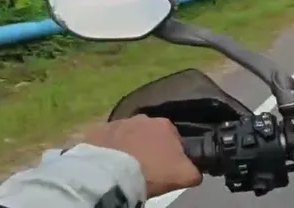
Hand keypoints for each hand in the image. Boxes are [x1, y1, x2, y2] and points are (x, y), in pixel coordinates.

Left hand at [83, 115, 202, 197]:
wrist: (112, 175)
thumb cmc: (152, 172)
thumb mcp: (185, 175)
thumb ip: (195, 170)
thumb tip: (196, 170)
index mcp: (165, 124)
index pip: (174, 138)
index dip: (172, 153)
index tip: (166, 166)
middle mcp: (142, 117)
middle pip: (150, 134)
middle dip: (149, 147)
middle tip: (146, 166)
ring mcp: (118, 123)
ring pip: (128, 135)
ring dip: (129, 146)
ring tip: (126, 165)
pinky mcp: (97, 131)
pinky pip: (108, 140)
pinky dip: (110, 149)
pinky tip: (110, 162)